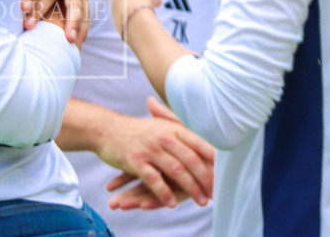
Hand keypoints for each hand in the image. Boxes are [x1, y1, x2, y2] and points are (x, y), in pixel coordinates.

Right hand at [97, 97, 213, 207]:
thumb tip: (205, 141)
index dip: (213, 161)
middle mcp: (163, 137)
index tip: (224, 175)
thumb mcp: (160, 125)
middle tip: (214, 194)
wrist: (105, 129)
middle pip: (191, 160)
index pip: (200, 144)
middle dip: (205, 180)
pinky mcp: (135, 161)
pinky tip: (172, 203)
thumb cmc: (136, 130)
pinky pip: (154, 180)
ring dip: (190, 189)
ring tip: (200, 201)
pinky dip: (164, 193)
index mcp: (172, 128)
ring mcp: (149, 149)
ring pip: (176, 172)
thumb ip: (181, 130)